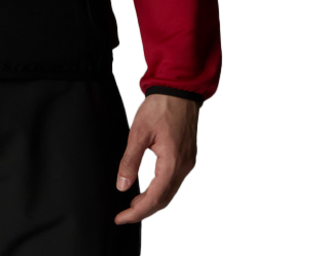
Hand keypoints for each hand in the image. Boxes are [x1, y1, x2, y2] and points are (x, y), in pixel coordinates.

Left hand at [114, 93, 198, 223]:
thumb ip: (130, 161)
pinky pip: (174, 181)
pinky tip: (148, 189)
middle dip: (144, 211)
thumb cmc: (159, 107)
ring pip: (170, 192)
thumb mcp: (139, 133)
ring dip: (152, 201)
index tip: (121, 218)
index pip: (155, 198)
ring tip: (132, 205)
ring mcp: (188, 162)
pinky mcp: (187, 157)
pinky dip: (160, 190)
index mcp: (173, 162)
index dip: (137, 212)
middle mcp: (184, 167)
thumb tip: (122, 186)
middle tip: (124, 216)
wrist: (178, 90)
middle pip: (164, 200)